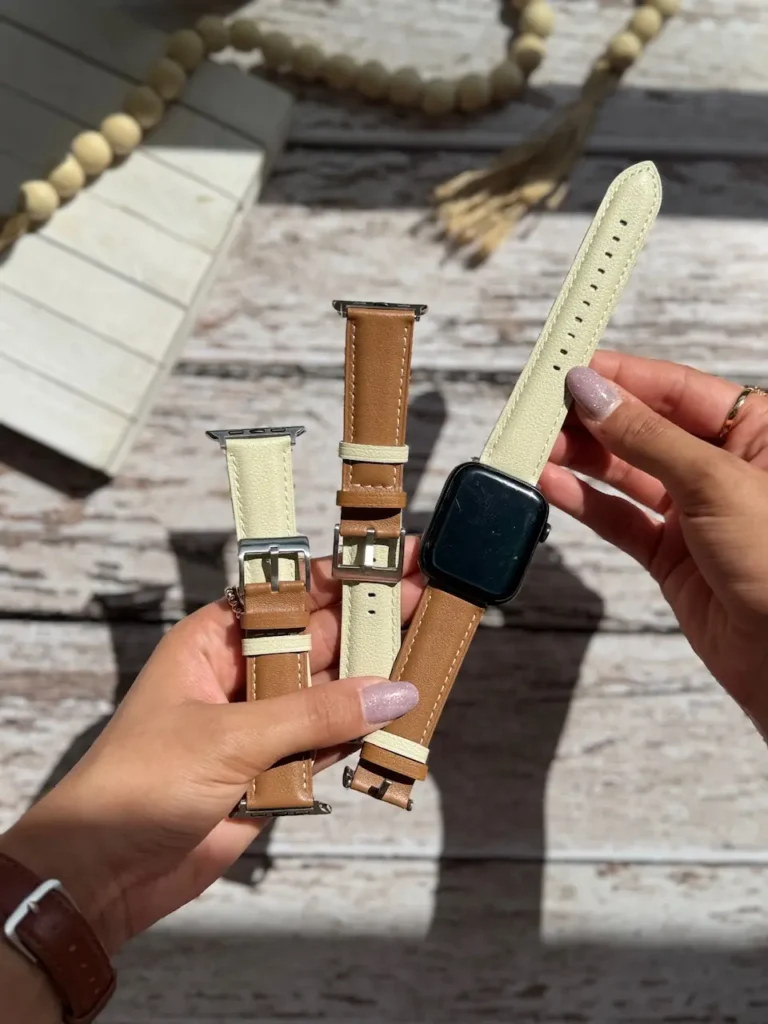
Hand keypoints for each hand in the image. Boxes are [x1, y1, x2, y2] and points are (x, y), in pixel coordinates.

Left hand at [0, 543, 423, 954]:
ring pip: (330, 694)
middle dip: (369, 626)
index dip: (343, 573)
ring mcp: (259, 724)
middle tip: (427, 604)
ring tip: (425, 663)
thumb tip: (391, 694)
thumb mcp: (228, 737)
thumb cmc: (135, 786)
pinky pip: (327, 743)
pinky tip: (393, 724)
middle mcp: (242, 675)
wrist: (104, 875)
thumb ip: (316, 716)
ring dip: (372, 685)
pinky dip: (358, 738)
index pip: (291, 595)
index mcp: (216, 642)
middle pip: (319, 641)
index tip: (393, 557)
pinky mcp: (272, 770)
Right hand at [540, 352, 767, 730]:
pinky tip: (553, 485)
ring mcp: (694, 513)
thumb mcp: (715, 482)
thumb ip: (647, 437)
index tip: (570, 370)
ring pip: (625, 472)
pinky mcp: (671, 555)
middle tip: (543, 411)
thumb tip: (597, 394)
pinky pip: (619, 518)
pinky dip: (584, 502)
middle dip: (592, 419)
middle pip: (643, 428)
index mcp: (754, 432)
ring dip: (580, 459)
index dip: (620, 377)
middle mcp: (721, 468)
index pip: (674, 388)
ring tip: (538, 446)